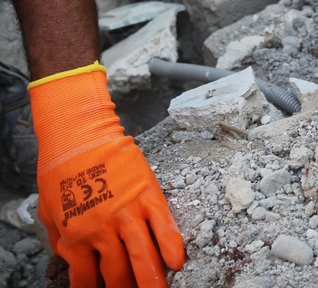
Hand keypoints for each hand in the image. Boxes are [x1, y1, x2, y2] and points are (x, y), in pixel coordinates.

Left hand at [30, 64, 184, 286]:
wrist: (77, 134)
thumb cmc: (59, 168)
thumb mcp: (49, 211)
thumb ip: (62, 238)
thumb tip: (71, 257)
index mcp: (74, 238)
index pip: (87, 280)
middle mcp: (101, 231)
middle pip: (118, 275)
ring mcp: (126, 213)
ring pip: (143, 257)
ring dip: (153, 280)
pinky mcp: (147, 195)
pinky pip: (164, 225)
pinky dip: (172, 245)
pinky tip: (178, 262)